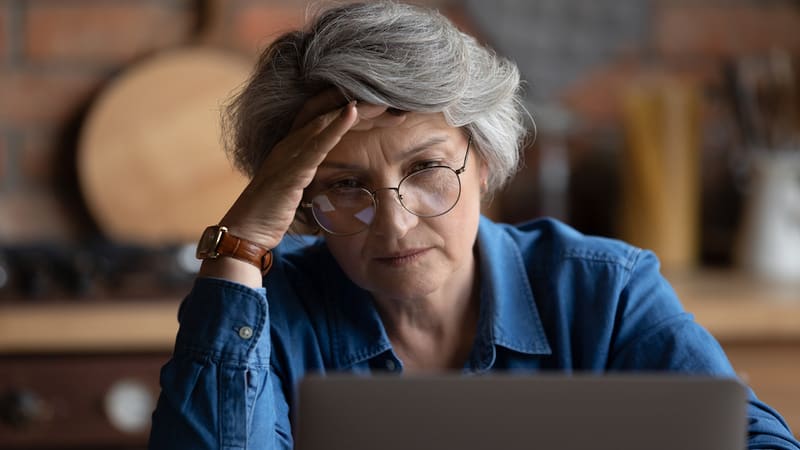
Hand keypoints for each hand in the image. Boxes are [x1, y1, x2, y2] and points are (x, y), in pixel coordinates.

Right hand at [218, 90, 406, 249]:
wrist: (246, 232)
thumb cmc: (271, 214)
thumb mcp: (298, 190)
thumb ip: (313, 179)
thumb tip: (336, 183)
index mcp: (292, 147)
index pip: (324, 117)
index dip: (352, 108)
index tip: (381, 107)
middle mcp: (289, 143)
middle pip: (328, 113)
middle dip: (360, 104)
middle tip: (393, 101)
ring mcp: (288, 154)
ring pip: (325, 121)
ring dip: (355, 110)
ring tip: (382, 100)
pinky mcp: (291, 170)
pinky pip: (316, 143)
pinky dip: (336, 126)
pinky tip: (353, 111)